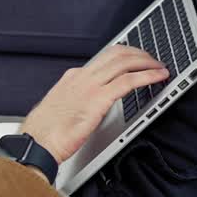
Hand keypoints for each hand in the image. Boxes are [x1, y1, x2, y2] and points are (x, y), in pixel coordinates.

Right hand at [20, 45, 169, 161]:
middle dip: (139, 53)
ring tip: (160, 67)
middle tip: (153, 59)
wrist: (36, 143)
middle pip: (117, 53)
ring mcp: (90, 86)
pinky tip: (158, 77)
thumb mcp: (61, 109)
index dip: (125, 55)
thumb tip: (90, 107)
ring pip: (125, 62)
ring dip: (147, 62)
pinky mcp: (98, 99)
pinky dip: (147, 76)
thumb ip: (77, 102)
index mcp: (73, 77)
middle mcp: (82, 76)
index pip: (104, 57)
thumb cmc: (45, 133)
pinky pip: (129, 81)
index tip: (137, 59)